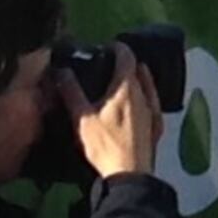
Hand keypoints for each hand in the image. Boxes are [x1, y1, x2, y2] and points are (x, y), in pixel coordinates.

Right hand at [66, 47, 161, 180]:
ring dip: (137, 79)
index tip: (110, 45)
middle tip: (112, 63)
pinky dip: (144, 96)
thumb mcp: (81, 118)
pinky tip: (137, 103)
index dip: (119, 48)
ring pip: (148, 86)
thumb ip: (71, 92)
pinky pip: (152, 103)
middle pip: (139, 70)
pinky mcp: (156, 126)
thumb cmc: (104, 144)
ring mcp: (153, 111)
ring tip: (122, 81)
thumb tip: (61, 71)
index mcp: (127, 88)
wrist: (129, 173)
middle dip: (127, 63)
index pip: (127, 58)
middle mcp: (145, 95)